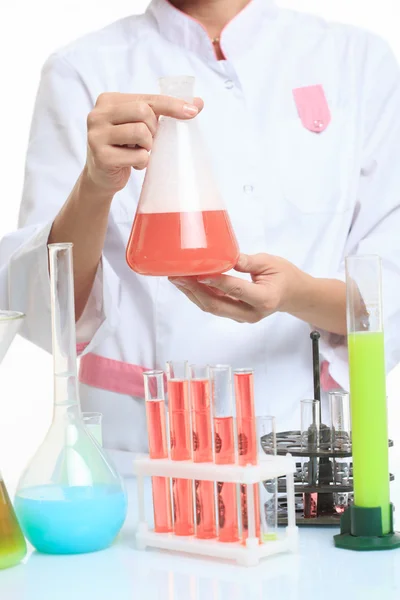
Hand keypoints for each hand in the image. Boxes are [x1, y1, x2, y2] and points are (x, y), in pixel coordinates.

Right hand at [85, 92, 203, 194]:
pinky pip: (138, 156)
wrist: (101, 177)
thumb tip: (198, 103)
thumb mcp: (140, 125)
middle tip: (148, 141)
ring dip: (148, 146)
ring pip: (141, 133)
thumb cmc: (124, 147)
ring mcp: (96, 135)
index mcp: (108, 100)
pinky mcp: (101, 156)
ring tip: (139, 151)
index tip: (193, 111)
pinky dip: (142, 162)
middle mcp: (98, 114)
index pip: (147, 98)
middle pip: (144, 112)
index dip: (172, 105)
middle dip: (154, 129)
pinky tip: (132, 164)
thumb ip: (163, 112)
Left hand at [169, 253, 306, 323]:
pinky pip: (214, 306)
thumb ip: (248, 261)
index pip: (236, 290)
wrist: (292, 294)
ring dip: (192, 294)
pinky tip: (187, 284)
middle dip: (195, 291)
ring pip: (212, 308)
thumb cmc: (284, 276)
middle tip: (178, 276)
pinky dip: (199, 295)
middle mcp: (251, 313)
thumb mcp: (270, 262)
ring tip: (176, 279)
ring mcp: (242, 317)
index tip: (199, 272)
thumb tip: (225, 256)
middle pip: (217, 305)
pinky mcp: (234, 315)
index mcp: (264, 298)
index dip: (217, 282)